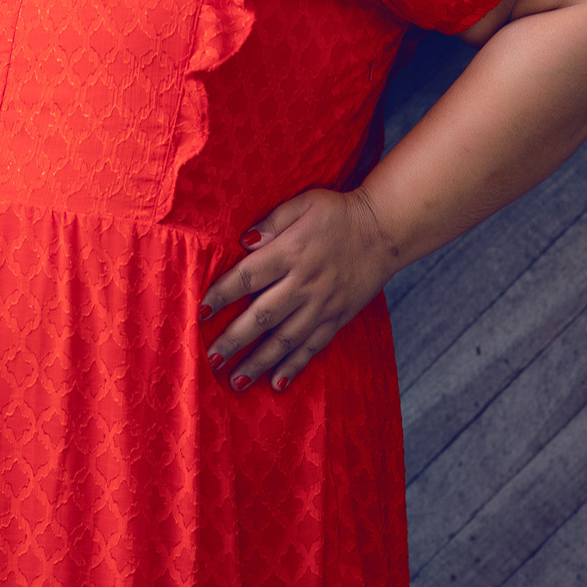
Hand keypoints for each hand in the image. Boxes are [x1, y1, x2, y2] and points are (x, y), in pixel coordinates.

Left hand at [199, 189, 399, 391]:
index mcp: (292, 252)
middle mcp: (305, 283)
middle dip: (234, 340)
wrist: (385, 230)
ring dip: (259, 362)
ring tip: (236, 381)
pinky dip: (295, 366)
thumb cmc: (339, 213)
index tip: (200, 311)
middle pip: (263, 316)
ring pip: (286, 339)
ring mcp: (322, 305)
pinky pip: (313, 346)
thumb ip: (273, 221)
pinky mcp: (337, 318)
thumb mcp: (304, 203)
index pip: (249, 276)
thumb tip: (243, 240)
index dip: (223, 293)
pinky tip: (276, 383)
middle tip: (210, 359)